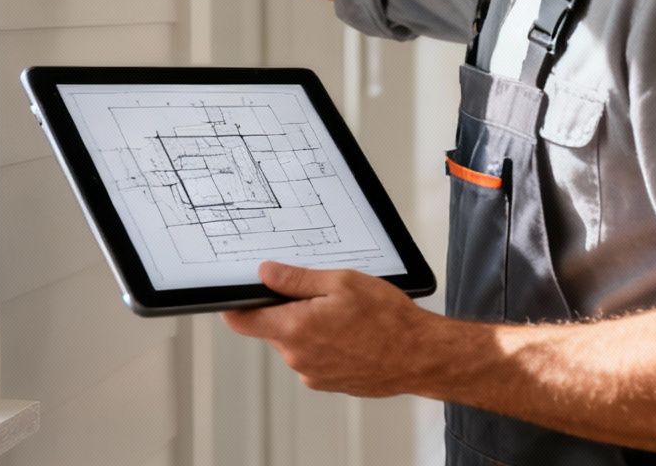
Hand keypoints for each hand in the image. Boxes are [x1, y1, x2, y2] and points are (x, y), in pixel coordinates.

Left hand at [220, 261, 436, 397]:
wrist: (419, 356)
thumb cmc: (388, 319)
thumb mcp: (341, 282)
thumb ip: (296, 279)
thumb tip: (266, 274)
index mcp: (295, 329)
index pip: (242, 321)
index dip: (236, 305)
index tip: (236, 295)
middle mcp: (298, 357)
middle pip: (273, 328)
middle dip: (288, 310)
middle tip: (320, 295)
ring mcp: (312, 374)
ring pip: (295, 343)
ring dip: (309, 327)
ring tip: (343, 317)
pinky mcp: (327, 383)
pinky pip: (313, 358)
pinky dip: (324, 344)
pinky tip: (350, 335)